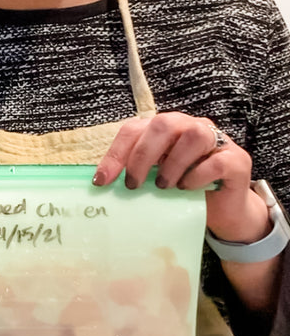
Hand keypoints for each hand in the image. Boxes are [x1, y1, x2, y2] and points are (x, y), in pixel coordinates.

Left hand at [93, 112, 270, 243]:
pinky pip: (217, 161)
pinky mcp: (236, 160)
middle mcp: (188, 128)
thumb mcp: (152, 182)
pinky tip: (187, 189)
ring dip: (173, 164)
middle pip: (163, 124)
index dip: (115, 154)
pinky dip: (197, 176)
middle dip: (142, 156)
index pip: (134, 130)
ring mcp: (215, 141)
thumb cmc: (181, 193)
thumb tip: (99, 186)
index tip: (101, 182)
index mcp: (163, 131)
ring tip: (163, 186)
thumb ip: (134, 175)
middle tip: (133, 185)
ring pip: (194, 136)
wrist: (220, 211)